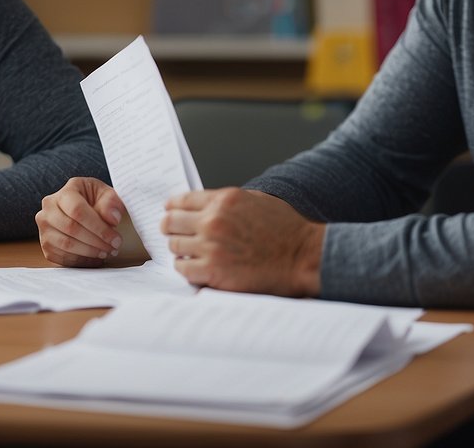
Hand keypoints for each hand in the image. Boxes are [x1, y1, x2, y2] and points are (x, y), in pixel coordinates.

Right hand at [36, 177, 124, 266]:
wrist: (85, 211)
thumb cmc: (97, 202)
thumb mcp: (108, 196)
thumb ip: (112, 203)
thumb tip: (113, 218)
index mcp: (66, 191)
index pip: (77, 210)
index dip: (98, 227)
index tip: (115, 238)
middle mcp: (49, 208)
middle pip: (71, 228)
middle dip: (96, 241)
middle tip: (113, 247)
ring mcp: (44, 227)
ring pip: (65, 245)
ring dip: (89, 252)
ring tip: (106, 252)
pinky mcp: (46, 245)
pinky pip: (61, 257)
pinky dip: (81, 261)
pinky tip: (94, 258)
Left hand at [162, 188, 324, 296]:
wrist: (303, 256)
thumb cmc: (286, 229)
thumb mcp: (256, 200)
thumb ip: (227, 202)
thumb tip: (205, 206)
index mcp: (224, 200)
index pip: (181, 200)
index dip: (172, 207)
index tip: (170, 212)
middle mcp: (213, 221)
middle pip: (170, 222)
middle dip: (171, 227)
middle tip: (173, 233)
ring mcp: (211, 247)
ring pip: (174, 245)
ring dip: (180, 249)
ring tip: (190, 253)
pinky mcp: (213, 271)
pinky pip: (183, 269)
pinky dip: (186, 268)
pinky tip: (196, 268)